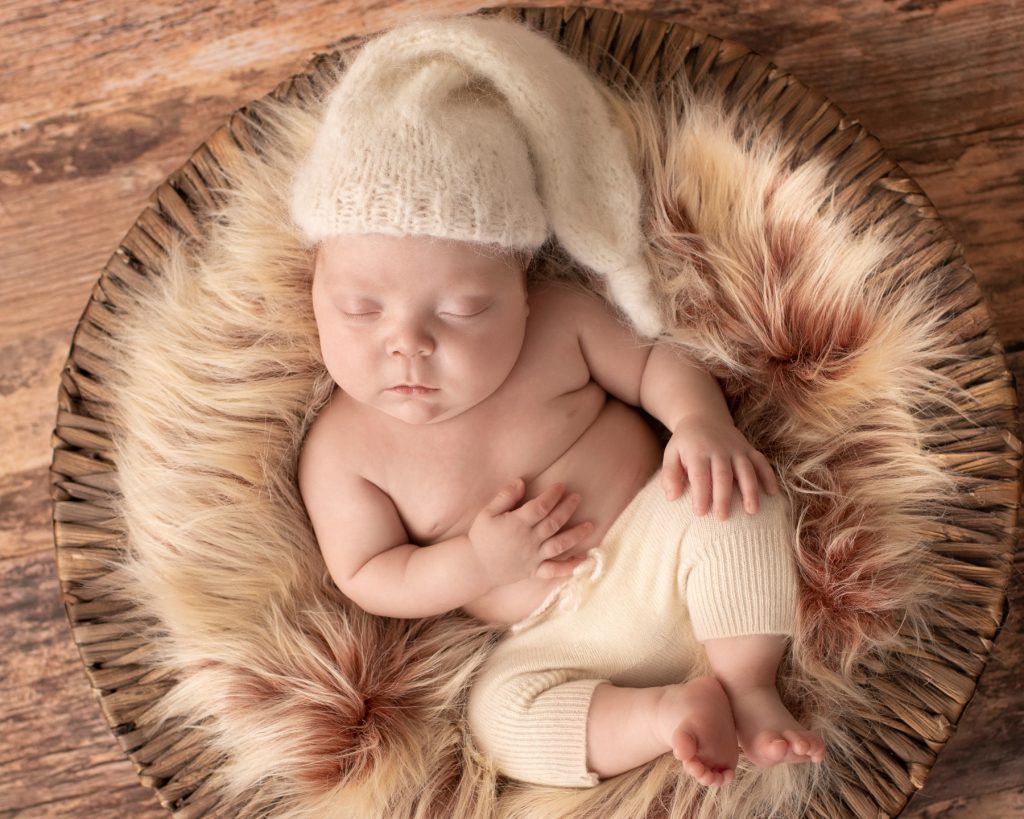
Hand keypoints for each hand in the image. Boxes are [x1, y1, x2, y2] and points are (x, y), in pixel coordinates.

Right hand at [468, 480, 593, 588]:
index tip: (561, 486)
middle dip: (567, 508)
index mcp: (517, 524)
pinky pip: (554, 570)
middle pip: (553, 523)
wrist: (476, 566)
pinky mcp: (534, 571)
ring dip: (576, 535)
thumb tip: (520, 481)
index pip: (540, 507)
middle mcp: (528, 540)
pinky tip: (583, 561)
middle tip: (578, 497)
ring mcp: (533, 557)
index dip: (552, 495)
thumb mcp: (487, 513)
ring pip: (559, 545)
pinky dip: (569, 568)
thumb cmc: (481, 537)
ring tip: (590, 525)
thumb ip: (504, 496)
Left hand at [662, 416, 778, 520]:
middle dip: (723, 497)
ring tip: (752, 510)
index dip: (700, 494)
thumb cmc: (685, 443)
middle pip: (723, 475)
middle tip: (722, 517)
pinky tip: (772, 493)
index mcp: (698, 452)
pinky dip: (768, 476)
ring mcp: (736, 449)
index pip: (700, 475)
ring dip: (750, 490)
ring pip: (745, 469)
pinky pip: (761, 462)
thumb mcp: (671, 454)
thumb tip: (672, 498)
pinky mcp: (748, 449)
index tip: (700, 513)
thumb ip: (669, 475)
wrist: (703, 417)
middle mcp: (719, 450)